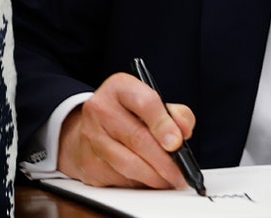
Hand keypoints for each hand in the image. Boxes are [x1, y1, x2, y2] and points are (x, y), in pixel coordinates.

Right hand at [56, 72, 195, 188]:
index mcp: (120, 88)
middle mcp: (101, 108)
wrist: (92, 128)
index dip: (163, 124)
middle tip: (180, 173)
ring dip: (154, 177)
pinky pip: (118, 178)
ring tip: (169, 180)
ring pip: (127, 163)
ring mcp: (91, 136)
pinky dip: (138, 183)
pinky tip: (148, 180)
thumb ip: (175, 114)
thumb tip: (182, 132)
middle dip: (164, 161)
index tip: (177, 143)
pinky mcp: (88, 161)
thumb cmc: (128, 115)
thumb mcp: (152, 103)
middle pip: (137, 138)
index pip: (145, 102)